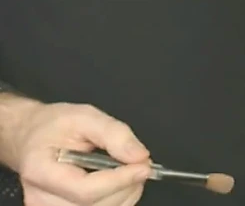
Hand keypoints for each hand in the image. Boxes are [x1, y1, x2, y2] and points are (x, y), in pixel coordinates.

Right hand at [9, 99, 151, 205]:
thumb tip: (139, 156)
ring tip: (131, 170)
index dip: (119, 180)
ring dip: (125, 194)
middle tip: (142, 164)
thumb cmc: (54, 125)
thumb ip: (114, 134)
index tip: (144, 166)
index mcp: (40, 170)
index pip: (85, 189)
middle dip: (127, 186)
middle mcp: (40, 198)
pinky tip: (121, 182)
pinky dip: (118, 200)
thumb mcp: (85, 116)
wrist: (31, 138)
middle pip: (93, 205)